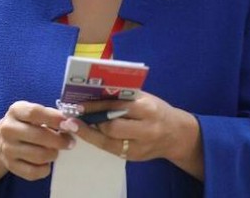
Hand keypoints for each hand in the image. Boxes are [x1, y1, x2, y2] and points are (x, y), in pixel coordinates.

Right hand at [0, 101, 74, 182]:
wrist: (0, 139)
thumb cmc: (25, 123)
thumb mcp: (33, 112)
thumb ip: (52, 115)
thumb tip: (72, 123)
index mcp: (15, 111)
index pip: (35, 112)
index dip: (55, 119)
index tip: (69, 125)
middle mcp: (8, 129)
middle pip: (40, 136)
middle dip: (60, 141)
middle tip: (70, 142)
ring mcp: (8, 148)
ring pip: (39, 156)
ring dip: (53, 154)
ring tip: (56, 150)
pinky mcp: (11, 165)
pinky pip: (34, 172)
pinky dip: (45, 169)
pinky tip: (46, 162)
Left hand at [65, 91, 202, 177]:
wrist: (177, 135)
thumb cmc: (157, 110)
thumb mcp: (144, 98)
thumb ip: (122, 96)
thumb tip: (93, 91)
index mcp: (148, 109)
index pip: (117, 107)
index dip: (95, 106)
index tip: (78, 104)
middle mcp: (145, 129)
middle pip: (111, 127)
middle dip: (89, 121)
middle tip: (72, 115)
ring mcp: (140, 147)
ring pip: (108, 142)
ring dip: (88, 133)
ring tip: (73, 125)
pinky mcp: (134, 157)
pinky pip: (110, 149)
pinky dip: (96, 140)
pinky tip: (86, 133)